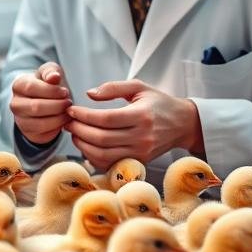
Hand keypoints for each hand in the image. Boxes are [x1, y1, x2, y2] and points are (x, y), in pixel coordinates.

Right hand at [10, 61, 71, 145]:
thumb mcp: (50, 72)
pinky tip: (64, 119)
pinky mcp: (29, 133)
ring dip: (59, 117)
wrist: (45, 101)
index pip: (31, 88)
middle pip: (36, 107)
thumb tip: (54, 77)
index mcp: (18, 86)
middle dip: (57, 105)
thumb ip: (51, 71)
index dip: (51, 90)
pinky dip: (58, 127)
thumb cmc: (48, 85)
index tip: (64, 92)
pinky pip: (45, 134)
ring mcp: (20, 120)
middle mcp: (15, 104)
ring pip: (40, 123)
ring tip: (67, 111)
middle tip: (68, 102)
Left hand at [65, 80, 203, 168]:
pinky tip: (86, 145)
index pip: (105, 119)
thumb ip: (113, 88)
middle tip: (68, 122)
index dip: (83, 116)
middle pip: (101, 138)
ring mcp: (140, 152)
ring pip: (103, 154)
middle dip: (79, 130)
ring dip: (82, 145)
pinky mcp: (138, 162)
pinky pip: (109, 164)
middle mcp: (141, 137)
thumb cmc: (159, 103)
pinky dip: (93, 157)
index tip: (71, 110)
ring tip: (74, 133)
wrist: (183, 124)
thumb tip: (89, 94)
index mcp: (141, 115)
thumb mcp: (139, 87)